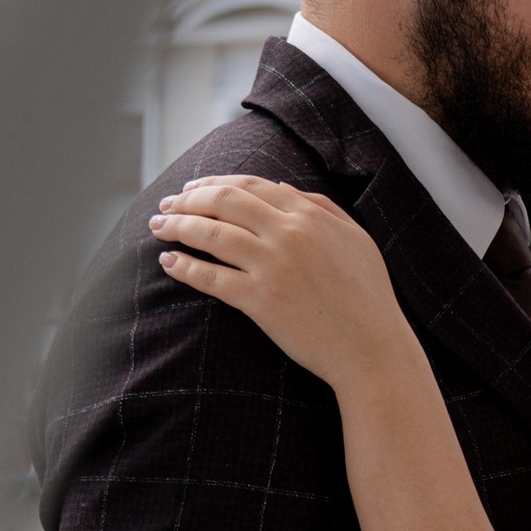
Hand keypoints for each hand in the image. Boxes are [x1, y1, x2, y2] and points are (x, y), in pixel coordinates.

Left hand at [151, 176, 403, 391]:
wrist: (372, 348)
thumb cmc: (368, 297)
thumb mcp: (355, 239)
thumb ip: (322, 207)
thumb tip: (282, 185)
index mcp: (311, 214)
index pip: (251, 185)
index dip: (215, 183)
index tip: (192, 188)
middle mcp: (289, 233)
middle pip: (224, 201)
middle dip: (187, 199)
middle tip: (166, 204)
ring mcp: (273, 266)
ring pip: (211, 234)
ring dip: (178, 226)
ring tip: (158, 227)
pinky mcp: (260, 300)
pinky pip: (211, 278)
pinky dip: (185, 266)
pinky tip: (168, 261)